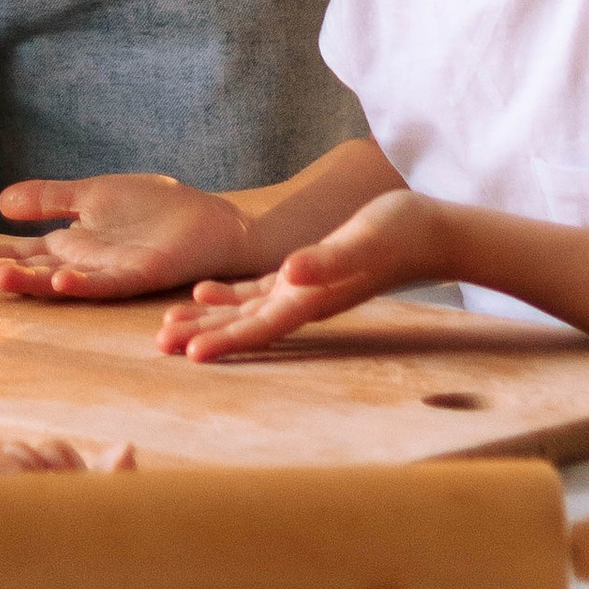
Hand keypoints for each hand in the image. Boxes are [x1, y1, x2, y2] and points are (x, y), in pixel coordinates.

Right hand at [0, 172, 260, 299]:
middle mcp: (82, 263)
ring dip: (29, 284)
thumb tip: (0, 200)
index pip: (17, 252)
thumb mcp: (91, 195)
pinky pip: (106, 283)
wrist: (210, 221)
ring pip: (60, 282)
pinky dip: (83, 282)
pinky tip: (61, 277)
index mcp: (69, 244)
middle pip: (30, 270)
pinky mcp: (139, 274)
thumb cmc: (154, 209)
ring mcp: (108, 271)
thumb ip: (50, 198)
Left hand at [155, 187, 454, 355]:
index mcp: (311, 299)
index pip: (259, 327)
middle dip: (202, 336)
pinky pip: (260, 291)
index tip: (188, 356)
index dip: (224, 341)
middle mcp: (303, 301)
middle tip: (158, 347)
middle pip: (244, 327)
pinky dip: (231, 295)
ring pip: (245, 311)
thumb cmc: (400, 233)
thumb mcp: (364, 241)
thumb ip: (328, 259)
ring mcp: (304, 290)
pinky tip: (205, 292)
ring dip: (208, 320)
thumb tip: (290, 272)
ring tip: (168, 328)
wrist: (430, 232)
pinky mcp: (308, 273)